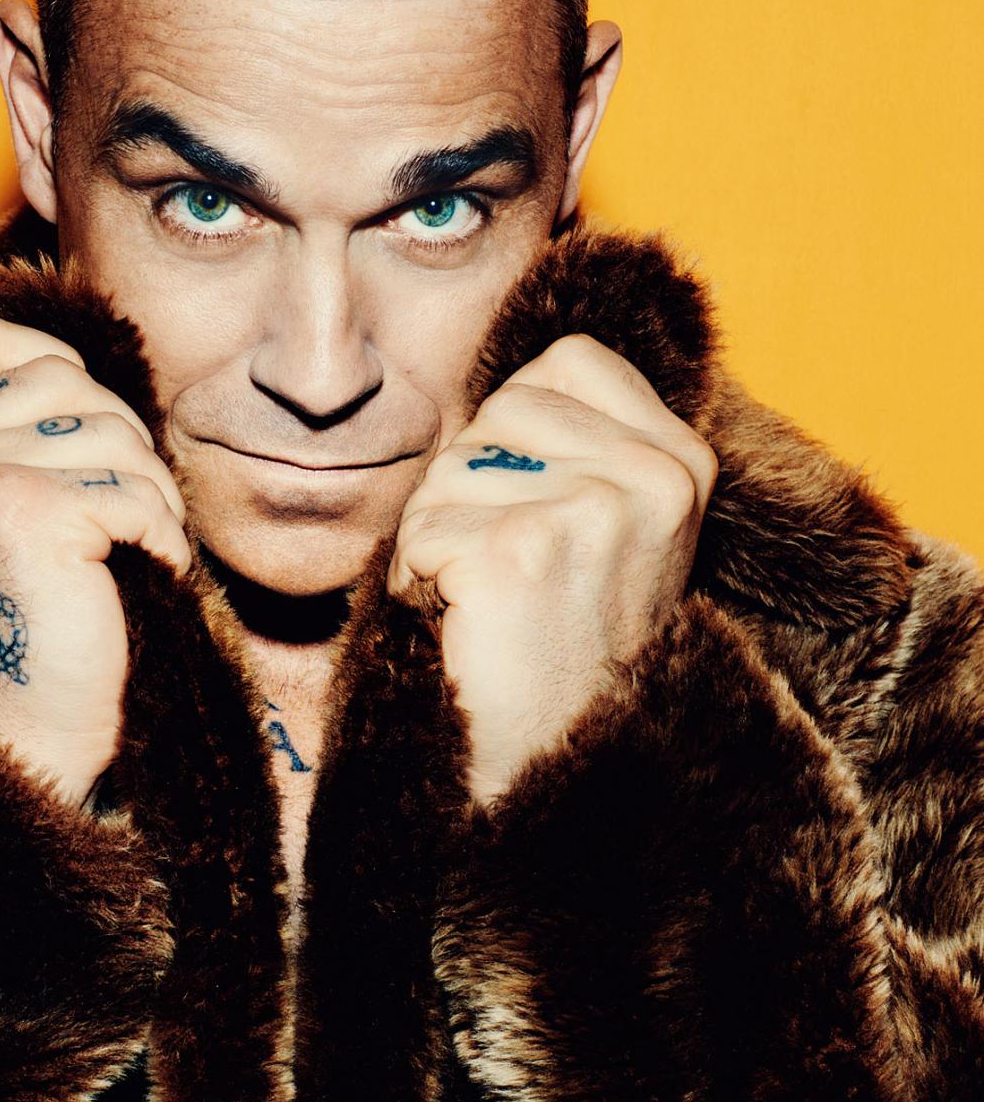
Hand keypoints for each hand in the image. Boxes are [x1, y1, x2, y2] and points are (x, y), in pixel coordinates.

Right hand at [0, 312, 190, 810]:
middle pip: (65, 376)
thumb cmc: (26, 624)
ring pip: (114, 432)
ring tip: (130, 552)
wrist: (17, 736)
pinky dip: (164, 537)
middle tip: (119, 516)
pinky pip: (138, 491)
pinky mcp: (24, 510)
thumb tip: (87, 364)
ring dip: (150, 494)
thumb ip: (9, 429)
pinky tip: (142, 576)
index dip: (60, 374)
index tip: (80, 452)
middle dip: (119, 440)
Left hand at [387, 332, 717, 807]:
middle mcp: (658, 476)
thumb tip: (515, 334)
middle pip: (493, 413)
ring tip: (492, 608)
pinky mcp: (526, 552)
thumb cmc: (555, 638)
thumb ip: (571, 433)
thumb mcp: (598, 515)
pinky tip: (468, 631)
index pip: (558, 367)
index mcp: (683, 456)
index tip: (545, 523)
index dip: (515, 441)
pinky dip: (417, 587)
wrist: (558, 768)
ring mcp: (598, 512)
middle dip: (469, 493)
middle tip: (511, 575)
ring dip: (439, 544)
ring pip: (447, 473)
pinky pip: (420, 533)